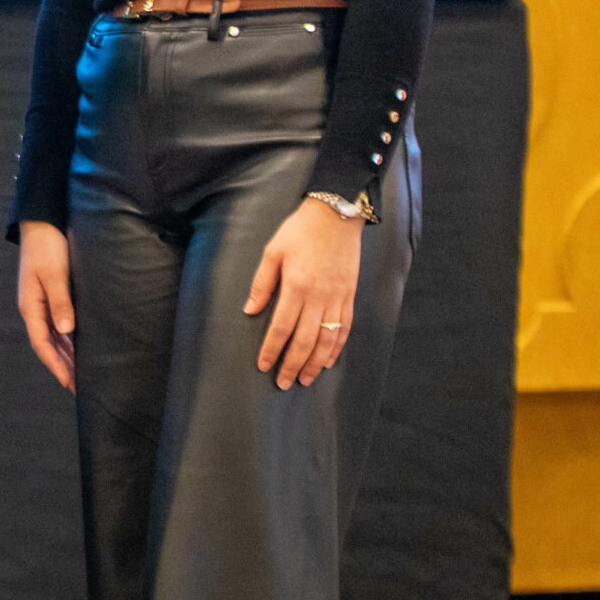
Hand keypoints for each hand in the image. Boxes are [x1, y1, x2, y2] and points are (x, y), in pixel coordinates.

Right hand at [16, 222, 76, 392]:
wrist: (42, 222)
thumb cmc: (47, 246)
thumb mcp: (54, 274)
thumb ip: (60, 302)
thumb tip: (66, 331)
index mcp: (30, 306)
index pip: (42, 344)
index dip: (55, 365)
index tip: (69, 383)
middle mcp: (35, 307)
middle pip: (47, 344)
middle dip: (62, 365)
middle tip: (79, 386)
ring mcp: (42, 301)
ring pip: (54, 335)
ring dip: (66, 353)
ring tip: (82, 371)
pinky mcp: (52, 293)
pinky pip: (59, 323)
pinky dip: (69, 338)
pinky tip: (80, 345)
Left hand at [247, 197, 363, 387]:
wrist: (336, 216)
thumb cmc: (300, 231)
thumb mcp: (273, 252)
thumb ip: (262, 283)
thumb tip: (250, 310)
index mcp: (297, 287)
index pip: (281, 328)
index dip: (272, 350)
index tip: (264, 366)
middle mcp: (319, 297)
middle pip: (305, 340)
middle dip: (292, 364)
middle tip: (284, 383)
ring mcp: (338, 298)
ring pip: (327, 340)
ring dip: (315, 363)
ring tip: (305, 379)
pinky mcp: (350, 296)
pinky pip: (345, 328)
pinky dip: (337, 348)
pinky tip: (328, 361)